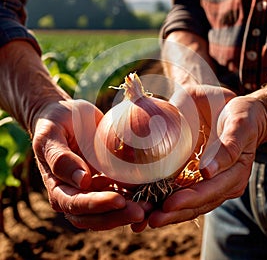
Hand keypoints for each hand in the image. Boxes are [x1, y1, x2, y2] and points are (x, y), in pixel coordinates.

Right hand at [32, 99, 144, 229]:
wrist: (65, 115)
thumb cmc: (54, 123)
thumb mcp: (50, 136)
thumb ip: (60, 158)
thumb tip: (82, 182)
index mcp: (58, 187)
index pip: (76, 204)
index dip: (97, 205)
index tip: (119, 200)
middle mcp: (75, 193)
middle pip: (95, 216)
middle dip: (118, 216)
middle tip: (142, 211)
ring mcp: (93, 188)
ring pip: (110, 210)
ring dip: (130, 211)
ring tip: (152, 206)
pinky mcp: (106, 179)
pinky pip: (121, 192)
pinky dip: (134, 196)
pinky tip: (150, 192)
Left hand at [136, 86, 266, 227]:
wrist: (246, 116)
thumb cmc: (242, 116)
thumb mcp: (239, 126)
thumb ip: (228, 148)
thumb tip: (208, 172)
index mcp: (235, 174)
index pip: (209, 192)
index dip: (188, 200)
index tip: (167, 206)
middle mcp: (224, 185)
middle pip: (198, 205)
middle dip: (173, 214)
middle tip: (149, 220)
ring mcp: (213, 184)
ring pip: (190, 204)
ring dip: (168, 212)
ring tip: (144, 218)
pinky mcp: (202, 178)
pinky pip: (185, 192)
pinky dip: (169, 199)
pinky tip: (150, 203)